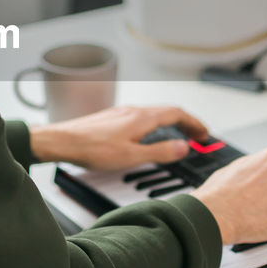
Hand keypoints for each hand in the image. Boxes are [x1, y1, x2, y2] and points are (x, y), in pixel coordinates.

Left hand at [29, 105, 207, 170]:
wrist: (62, 141)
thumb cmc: (92, 149)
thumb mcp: (132, 156)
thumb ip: (160, 152)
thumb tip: (183, 147)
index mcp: (142, 117)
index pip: (177, 113)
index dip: (194, 123)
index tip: (204, 134)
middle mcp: (133, 110)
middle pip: (167, 111)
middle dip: (186, 123)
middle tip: (197, 136)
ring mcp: (122, 113)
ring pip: (154, 114)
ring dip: (170, 123)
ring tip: (178, 136)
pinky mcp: (112, 118)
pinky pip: (141, 117)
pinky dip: (155, 125)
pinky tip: (149, 136)